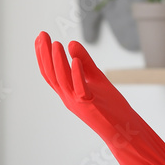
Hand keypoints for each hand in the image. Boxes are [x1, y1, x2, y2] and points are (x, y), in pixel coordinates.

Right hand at [35, 31, 164, 164]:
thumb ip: (85, 62)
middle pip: (52, 75)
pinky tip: (75, 60)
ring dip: (58, 62)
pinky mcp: (90, 106)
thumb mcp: (97, 78)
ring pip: (63, 81)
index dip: (43, 55)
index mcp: (68, 93)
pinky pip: (81, 89)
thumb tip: (71, 43)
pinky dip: (77, 75)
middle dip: (45, 54)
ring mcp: (77, 103)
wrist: (124, 130)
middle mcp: (68, 98)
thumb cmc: (110, 106)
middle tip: (42, 35)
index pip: (50, 73)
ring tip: (56, 43)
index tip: (41, 37)